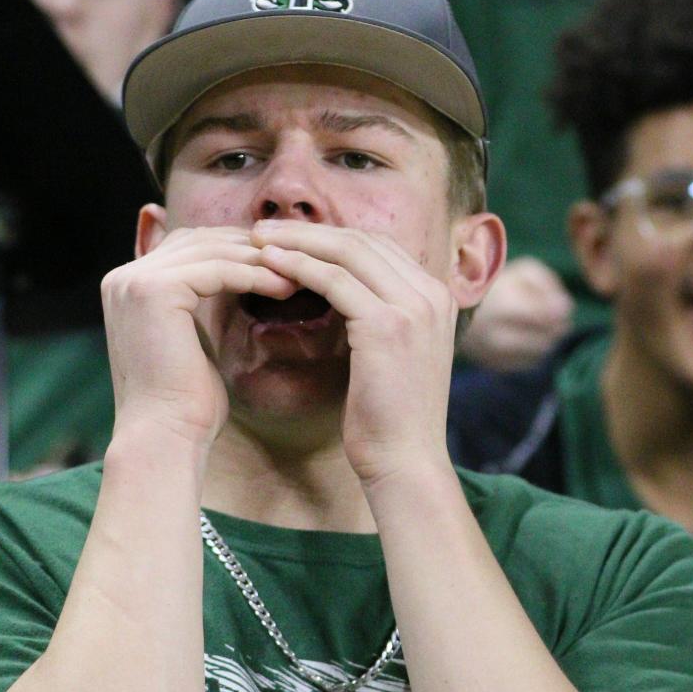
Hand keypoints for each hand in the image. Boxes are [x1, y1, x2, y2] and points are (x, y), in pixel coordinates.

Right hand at [102, 226, 295, 447]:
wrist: (167, 436)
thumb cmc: (186, 403)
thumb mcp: (192, 340)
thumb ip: (200, 304)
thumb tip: (239, 276)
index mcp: (127, 287)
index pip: (189, 247)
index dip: (236, 251)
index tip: (280, 265)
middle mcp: (123, 278)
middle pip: (199, 240)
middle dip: (250, 250)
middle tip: (297, 263)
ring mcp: (134, 282)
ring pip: (211, 251)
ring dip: (260, 261)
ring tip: (299, 275)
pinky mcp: (154, 291)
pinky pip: (217, 269)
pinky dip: (254, 275)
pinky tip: (285, 289)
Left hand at [249, 221, 457, 486]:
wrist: (405, 462)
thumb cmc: (388, 418)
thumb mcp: (389, 355)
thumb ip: (374, 316)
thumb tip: (335, 292)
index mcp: (435, 296)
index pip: (378, 246)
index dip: (330, 236)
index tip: (290, 238)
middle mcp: (431, 293)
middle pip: (363, 239)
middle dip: (309, 230)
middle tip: (263, 230)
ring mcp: (413, 307)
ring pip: (347, 251)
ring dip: (297, 241)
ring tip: (257, 240)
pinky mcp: (387, 325)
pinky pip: (334, 281)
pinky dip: (298, 267)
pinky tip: (267, 266)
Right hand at [456, 256, 573, 371]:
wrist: (455, 306)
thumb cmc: (496, 283)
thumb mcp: (522, 271)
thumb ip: (548, 284)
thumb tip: (565, 309)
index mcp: (505, 307)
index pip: (549, 317)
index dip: (562, 311)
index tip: (562, 304)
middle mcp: (498, 335)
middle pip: (548, 338)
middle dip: (558, 327)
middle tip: (553, 316)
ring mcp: (494, 354)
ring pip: (541, 353)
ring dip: (548, 339)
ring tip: (540, 325)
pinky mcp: (493, 365)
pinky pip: (529, 363)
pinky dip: (534, 351)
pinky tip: (527, 337)